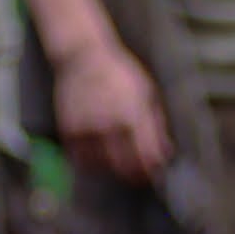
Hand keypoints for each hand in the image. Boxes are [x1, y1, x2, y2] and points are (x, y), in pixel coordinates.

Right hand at [51, 45, 170, 183]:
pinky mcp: (68, 128)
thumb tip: (165, 152)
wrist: (83, 56)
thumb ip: (156, 125)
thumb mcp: (148, 95)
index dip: (153, 171)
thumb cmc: (120, 74)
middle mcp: (109, 124)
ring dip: (112, 170)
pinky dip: (90, 163)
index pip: (147, 157)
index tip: (156, 174)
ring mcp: (86, 128)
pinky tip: (99, 159)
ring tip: (119, 166)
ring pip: (101, 166)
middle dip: (134, 175)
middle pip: (124, 166)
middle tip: (139, 177)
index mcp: (133, 116)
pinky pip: (79, 158)